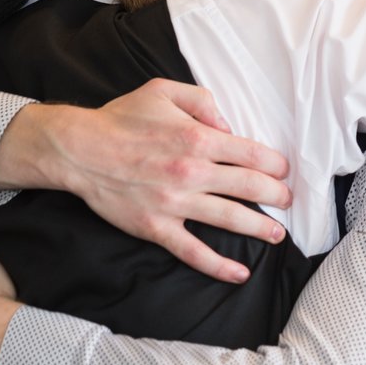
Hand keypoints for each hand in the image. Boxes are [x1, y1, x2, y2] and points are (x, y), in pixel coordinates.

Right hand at [0, 78, 291, 282]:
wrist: (78, 150)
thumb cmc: (120, 118)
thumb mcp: (163, 90)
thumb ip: (203, 101)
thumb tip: (228, 125)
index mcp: (197, 137)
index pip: (252, 153)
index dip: (275, 163)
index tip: (283, 170)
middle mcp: (192, 171)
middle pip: (250, 186)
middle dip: (276, 195)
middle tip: (287, 200)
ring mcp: (175, 203)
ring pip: (231, 218)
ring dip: (261, 227)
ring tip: (278, 234)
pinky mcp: (157, 227)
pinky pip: (194, 251)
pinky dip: (219, 266)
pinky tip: (240, 274)